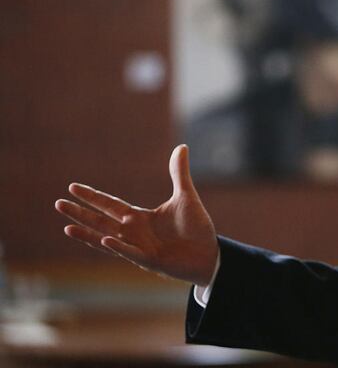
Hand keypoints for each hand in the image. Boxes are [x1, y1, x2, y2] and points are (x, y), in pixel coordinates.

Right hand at [54, 145, 218, 286]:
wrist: (209, 253)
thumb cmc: (196, 227)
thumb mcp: (186, 196)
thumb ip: (179, 173)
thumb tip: (181, 147)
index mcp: (140, 218)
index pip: (110, 204)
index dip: (93, 196)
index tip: (73, 186)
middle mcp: (134, 232)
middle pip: (102, 220)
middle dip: (80, 212)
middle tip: (58, 203)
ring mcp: (139, 248)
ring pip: (107, 238)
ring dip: (88, 232)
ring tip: (67, 226)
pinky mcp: (150, 260)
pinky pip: (131, 253)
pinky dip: (118, 246)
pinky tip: (105, 238)